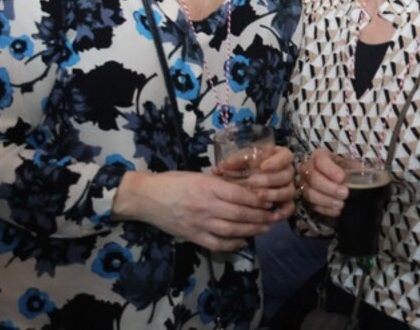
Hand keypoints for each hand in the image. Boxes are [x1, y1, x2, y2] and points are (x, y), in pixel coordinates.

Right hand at [113, 169, 286, 251]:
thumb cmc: (173, 181)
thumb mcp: (199, 175)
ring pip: (231, 230)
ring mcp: (199, 223)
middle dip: (260, 217)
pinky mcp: (192, 236)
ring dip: (251, 230)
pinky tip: (243, 242)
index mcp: (208, 186)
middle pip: (239, 214)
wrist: (146, 197)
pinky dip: (232, 244)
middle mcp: (205, 205)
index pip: (239, 195)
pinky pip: (216, 243)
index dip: (257, 199)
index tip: (269, 200)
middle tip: (273, 217)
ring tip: (265, 229)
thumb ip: (219, 183)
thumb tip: (243, 187)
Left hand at [236, 145, 296, 218]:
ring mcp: (288, 187)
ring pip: (289, 192)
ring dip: (274, 195)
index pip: (285, 156)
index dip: (276, 162)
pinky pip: (290, 208)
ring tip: (259, 196)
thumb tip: (219, 168)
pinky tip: (272, 216)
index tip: (262, 167)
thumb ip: (233, 162)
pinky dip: (282, 212)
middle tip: (252, 182)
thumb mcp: (240, 161)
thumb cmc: (244, 167)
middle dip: (269, 180)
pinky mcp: (287, 202)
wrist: (246, 181)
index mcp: (279, 157)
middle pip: (287, 175)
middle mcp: (287, 172)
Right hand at [297, 148, 348, 217]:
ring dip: (327, 200)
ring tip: (341, 204)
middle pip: (312, 178)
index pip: (320, 160)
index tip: (342, 178)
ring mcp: (304, 185)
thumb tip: (355, 178)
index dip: (330, 169)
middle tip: (345, 193)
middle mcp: (308, 169)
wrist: (346, 183)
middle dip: (329, 187)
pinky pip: (312, 205)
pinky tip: (337, 211)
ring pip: (309, 193)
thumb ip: (353, 171)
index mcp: (320, 156)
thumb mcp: (353, 166)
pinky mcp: (306, 199)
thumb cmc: (349, 171)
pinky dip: (325, 209)